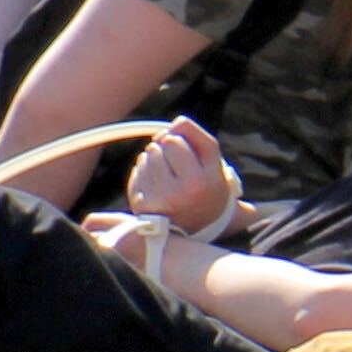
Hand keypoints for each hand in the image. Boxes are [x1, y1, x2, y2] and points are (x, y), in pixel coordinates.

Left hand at [124, 116, 242, 236]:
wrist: (198, 227)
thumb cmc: (206, 187)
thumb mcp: (213, 162)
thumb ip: (197, 137)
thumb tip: (173, 124)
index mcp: (202, 181)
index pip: (176, 138)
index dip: (179, 137)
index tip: (186, 148)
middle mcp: (181, 193)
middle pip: (162, 144)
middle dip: (166, 146)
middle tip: (176, 161)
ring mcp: (159, 200)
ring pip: (148, 155)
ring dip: (155, 157)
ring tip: (168, 172)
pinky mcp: (142, 205)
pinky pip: (138, 170)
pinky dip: (145, 170)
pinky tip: (157, 182)